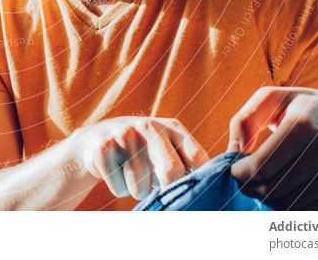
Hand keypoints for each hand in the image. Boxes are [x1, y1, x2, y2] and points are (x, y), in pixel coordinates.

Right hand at [73, 116, 209, 199]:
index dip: (197, 180)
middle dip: (166, 189)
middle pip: (171, 173)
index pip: (197, 159)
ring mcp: (124, 135)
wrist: (98, 139)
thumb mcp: (169, 147)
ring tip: (133, 173)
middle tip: (158, 186)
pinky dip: (119, 189)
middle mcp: (149, 126)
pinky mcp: (103, 149)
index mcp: (173, 127)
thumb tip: (218, 185)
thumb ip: (191, 162)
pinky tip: (116, 172)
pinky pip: (120, 189)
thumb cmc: (144, 151)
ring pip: (141, 187)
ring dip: (139, 190)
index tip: (193, 192)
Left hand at [228, 87, 317, 209]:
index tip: (234, 170)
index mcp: (302, 124)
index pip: (261, 167)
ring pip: (289, 203)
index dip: (240, 174)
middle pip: (272, 189)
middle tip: (245, 180)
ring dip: (268, 198)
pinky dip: (290, 204)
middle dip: (250, 188)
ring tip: (265, 183)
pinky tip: (286, 189)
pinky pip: (308, 210)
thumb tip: (230, 152)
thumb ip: (244, 121)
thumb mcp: (274, 99)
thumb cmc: (308, 107)